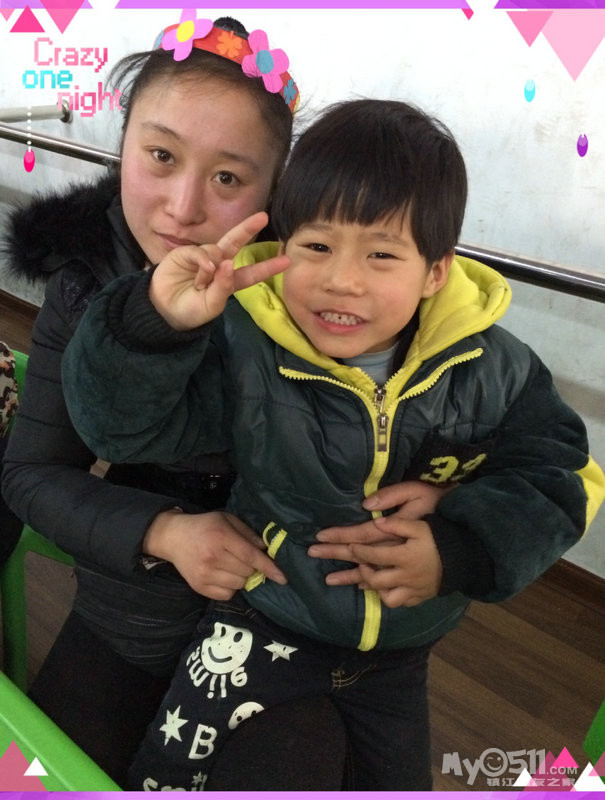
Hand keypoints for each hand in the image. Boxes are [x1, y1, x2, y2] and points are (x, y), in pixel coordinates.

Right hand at [143, 509, 286, 600]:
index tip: (283, 578)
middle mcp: (213, 557)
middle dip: (251, 567)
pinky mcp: (198, 587)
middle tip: (243, 558)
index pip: (251, 556)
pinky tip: (223, 575)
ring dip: (241, 577)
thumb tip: (265, 549)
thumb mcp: (226, 520)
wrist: (173, 538)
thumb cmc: (204, 526)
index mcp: (221, 537)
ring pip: (238, 585)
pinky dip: (230, 588)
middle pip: (247, 571)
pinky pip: (226, 595)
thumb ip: (247, 533)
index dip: (269, 567)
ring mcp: (204, 574)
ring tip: (231, 565)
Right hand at [149, 212, 289, 329]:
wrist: (164, 311)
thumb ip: (223, 286)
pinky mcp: (186, 254)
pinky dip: (203, 260)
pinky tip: (201, 271)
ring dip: (212, 267)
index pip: (251, 272)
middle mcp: (218, 265)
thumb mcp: (211, 305)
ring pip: (216, 251)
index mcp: (229, 281)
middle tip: (263, 216)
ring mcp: (202, 258)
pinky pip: (200, 251)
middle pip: (235, 244)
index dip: (267, 266)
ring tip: (199, 284)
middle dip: (247, 229)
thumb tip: (228, 262)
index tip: (287, 260)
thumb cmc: (191, 311)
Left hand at [308, 480, 452, 607]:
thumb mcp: (423, 508)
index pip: (367, 545)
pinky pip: (393, 598)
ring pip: (377, 589)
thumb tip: (370, 511)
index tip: (321, 538)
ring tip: (332, 579)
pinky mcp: (418, 594)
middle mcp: (403, 571)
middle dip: (338, 563)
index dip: (343, 541)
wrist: (470, 554)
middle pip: (366, 569)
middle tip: (314, 556)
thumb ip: (396, 511)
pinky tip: (366, 587)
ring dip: (355, 581)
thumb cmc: (443, 527)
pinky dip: (378, 593)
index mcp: (403, 549)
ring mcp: (411, 586)